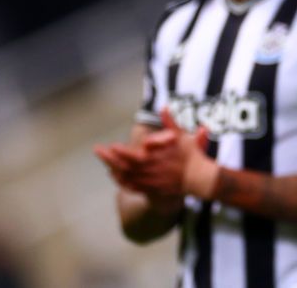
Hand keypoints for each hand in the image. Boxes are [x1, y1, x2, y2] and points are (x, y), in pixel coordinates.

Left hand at [94, 109, 214, 200]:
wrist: (199, 178)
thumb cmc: (191, 156)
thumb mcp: (182, 136)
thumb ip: (170, 122)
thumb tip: (164, 107)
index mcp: (154, 158)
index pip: (132, 155)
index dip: (120, 152)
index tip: (111, 145)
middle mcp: (148, 170)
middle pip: (124, 166)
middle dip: (109, 159)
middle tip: (98, 151)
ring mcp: (149, 181)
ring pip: (126, 178)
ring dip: (114, 171)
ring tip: (105, 165)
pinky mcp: (152, 189)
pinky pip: (133, 187)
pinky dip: (123, 183)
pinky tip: (117, 178)